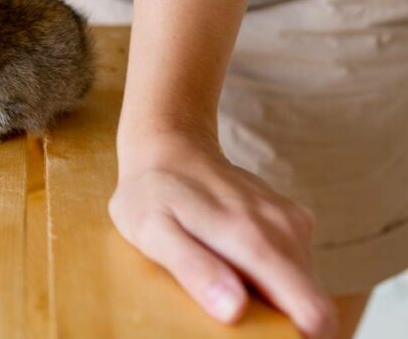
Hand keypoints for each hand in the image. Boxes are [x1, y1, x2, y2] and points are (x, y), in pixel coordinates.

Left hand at [109, 132, 335, 337]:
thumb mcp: (152, 233)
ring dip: (273, 299)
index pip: (313, 314)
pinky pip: (294, 265)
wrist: (169, 146)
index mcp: (255, 241)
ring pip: (302, 286)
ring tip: (222, 284)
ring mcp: (292, 222)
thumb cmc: (151, 193)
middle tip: (224, 310)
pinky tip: (232, 264)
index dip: (296, 338)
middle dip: (279, 323)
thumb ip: (193, 269)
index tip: (255, 337)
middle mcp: (285, 230)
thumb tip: (234, 311)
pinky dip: (270, 277)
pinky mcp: (291, 219)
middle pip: (311, 305)